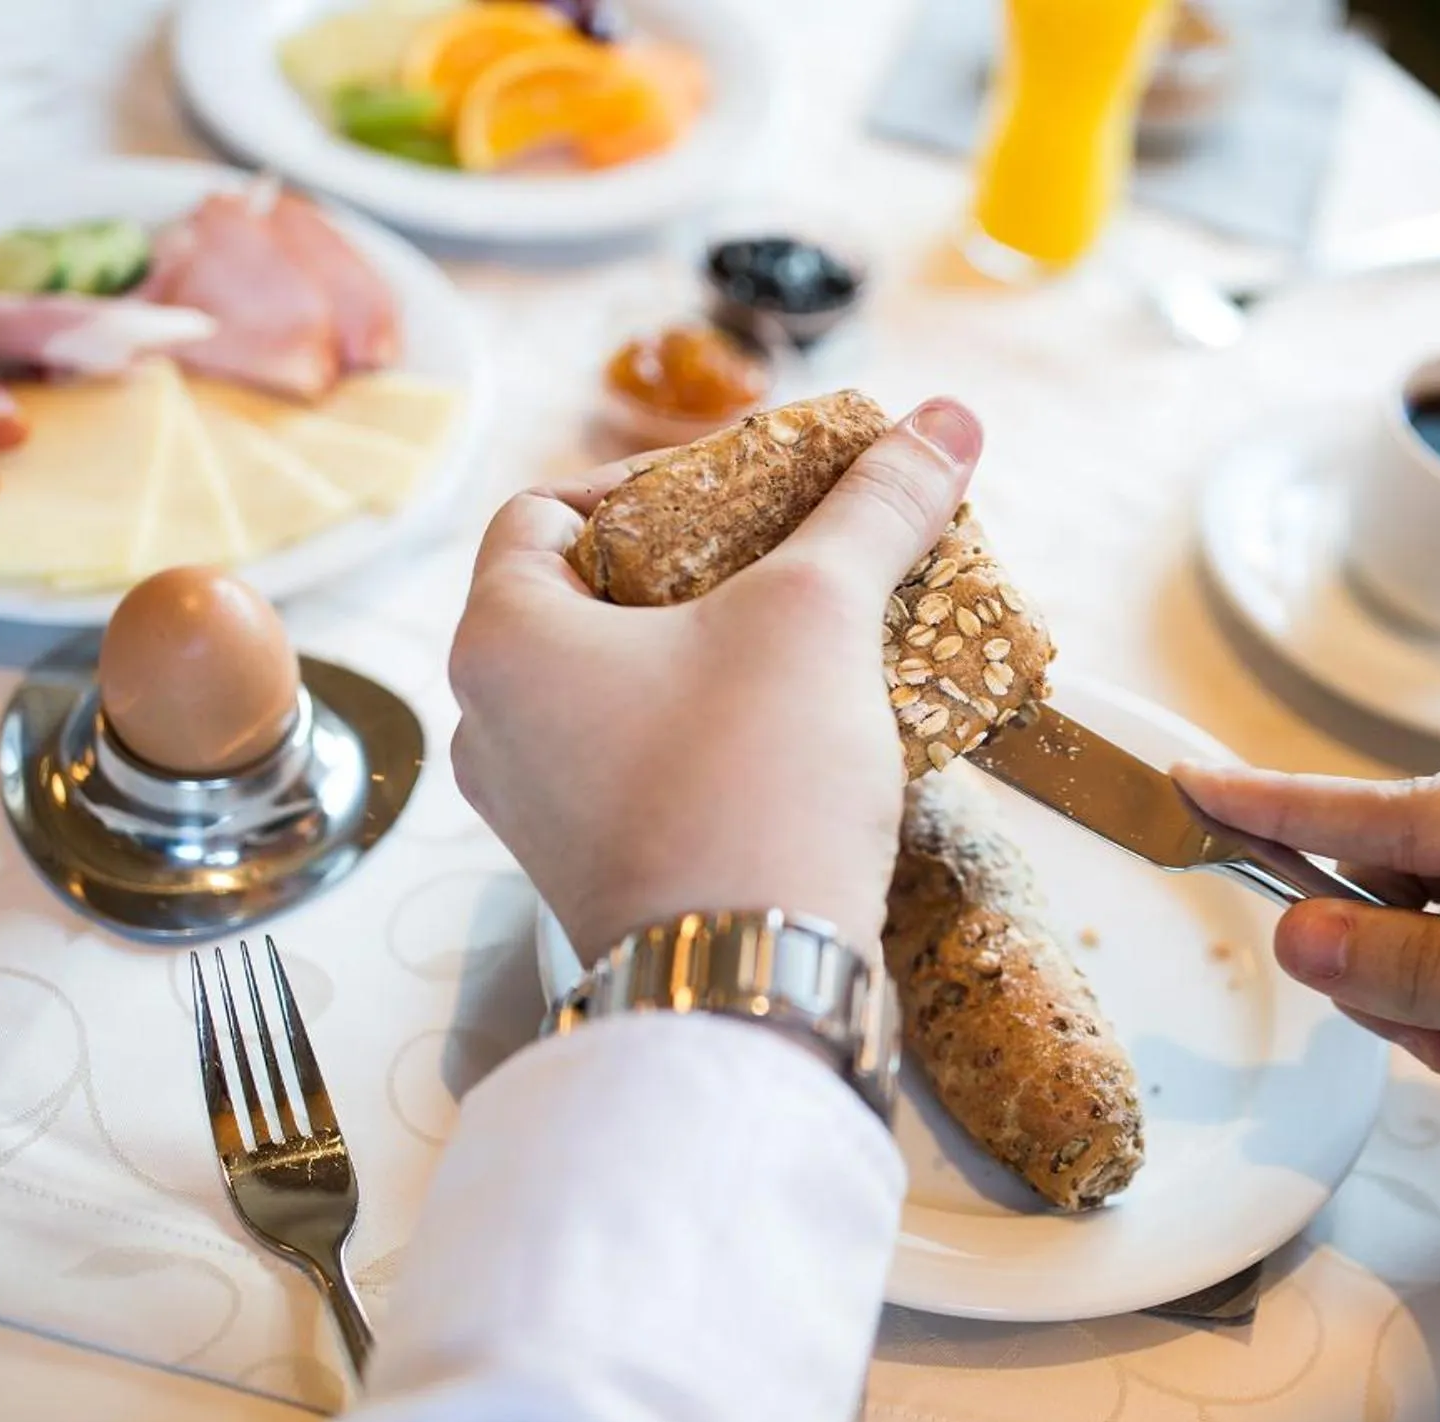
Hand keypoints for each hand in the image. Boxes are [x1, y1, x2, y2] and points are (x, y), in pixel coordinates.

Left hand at [449, 399, 983, 964]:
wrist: (751, 985)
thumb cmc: (750, 783)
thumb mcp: (819, 617)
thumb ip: (875, 509)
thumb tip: (948, 419)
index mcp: (500, 639)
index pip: (544, 510)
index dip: (642, 482)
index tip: (738, 494)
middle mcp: (492, 724)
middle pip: (584, 600)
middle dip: (691, 570)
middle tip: (783, 559)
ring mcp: (534, 811)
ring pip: (613, 691)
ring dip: (702, 657)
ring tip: (803, 642)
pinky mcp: (589, 874)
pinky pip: (636, 768)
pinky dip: (702, 736)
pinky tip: (793, 732)